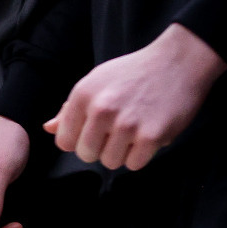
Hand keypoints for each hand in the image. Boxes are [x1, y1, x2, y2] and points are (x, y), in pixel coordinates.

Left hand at [46, 24, 226, 170]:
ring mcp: (126, 124)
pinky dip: (140, 156)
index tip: (93, 132)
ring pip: (110, 162)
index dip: (78, 141)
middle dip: (99, 149)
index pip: (64, 141)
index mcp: (82, 95)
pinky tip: (147, 135)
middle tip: (116, 132)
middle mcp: (101, 109)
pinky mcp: (151, 136)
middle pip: (86, 155)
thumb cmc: (133, 72)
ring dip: (121, 152)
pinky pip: (134, 165)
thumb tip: (49, 129)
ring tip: (133, 131)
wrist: (176, 62)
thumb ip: (70, 108)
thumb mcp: (96, 81)